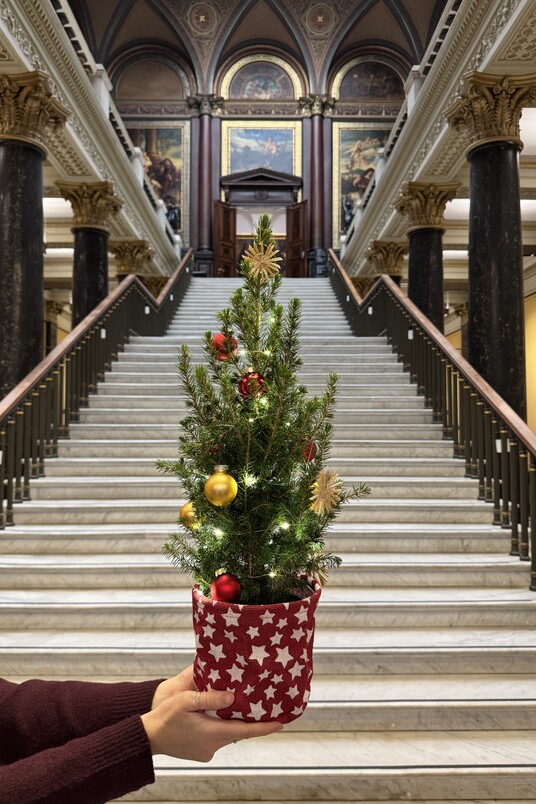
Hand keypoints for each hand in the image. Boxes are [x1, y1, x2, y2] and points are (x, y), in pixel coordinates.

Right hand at [142, 665, 283, 761]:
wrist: (147, 738)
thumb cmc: (165, 717)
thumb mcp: (185, 701)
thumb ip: (210, 698)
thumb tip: (232, 697)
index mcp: (212, 733)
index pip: (246, 731)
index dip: (265, 727)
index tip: (281, 722)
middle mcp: (212, 745)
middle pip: (238, 731)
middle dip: (251, 720)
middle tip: (264, 706)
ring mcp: (206, 751)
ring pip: (227, 733)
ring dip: (234, 721)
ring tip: (241, 704)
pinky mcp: (200, 751)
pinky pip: (217, 737)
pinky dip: (221, 726)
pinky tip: (218, 713)